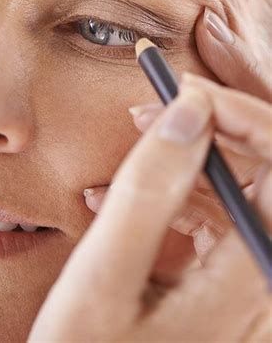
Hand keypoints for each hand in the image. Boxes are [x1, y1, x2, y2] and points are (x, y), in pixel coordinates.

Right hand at [84, 8, 270, 265]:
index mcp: (252, 269)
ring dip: (183, 148)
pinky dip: (169, 188)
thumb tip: (185, 115)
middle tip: (170, 80)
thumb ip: (147, 194)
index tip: (182, 88)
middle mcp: (260, 261)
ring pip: (233, 179)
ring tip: (134, 122)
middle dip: (217, 112)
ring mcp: (243, 267)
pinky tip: (113, 186)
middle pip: (264, 157)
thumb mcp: (104, 278)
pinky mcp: (221, 272)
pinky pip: (211, 210)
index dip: (238, 111)